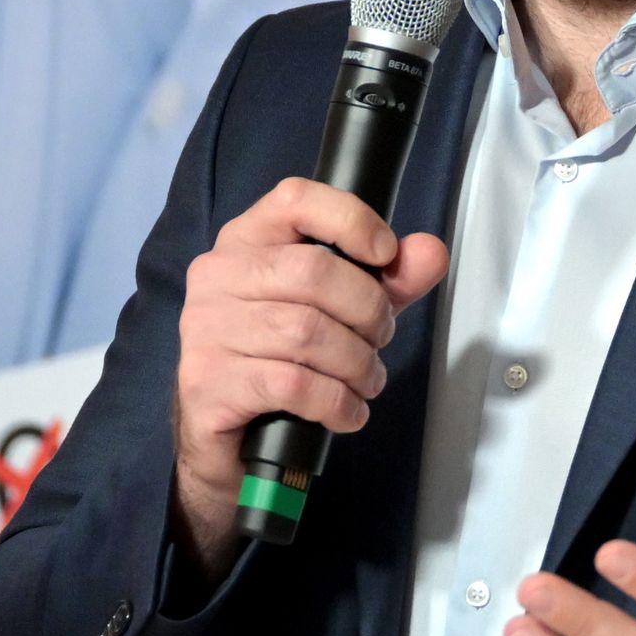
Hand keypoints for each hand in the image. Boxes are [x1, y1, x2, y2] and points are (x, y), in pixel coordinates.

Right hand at [169, 177, 450, 571]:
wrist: (224, 436)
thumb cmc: (280, 359)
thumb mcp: (342, 311)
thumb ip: (388, 280)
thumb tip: (430, 252)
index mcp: (246, 241)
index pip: (295, 198)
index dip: (351, 220)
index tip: (386, 254)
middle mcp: (217, 276)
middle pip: (314, 271)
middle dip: (368, 310)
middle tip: (380, 339)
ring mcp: (205, 329)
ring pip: (306, 332)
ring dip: (356, 363)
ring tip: (367, 380)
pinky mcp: (207, 383)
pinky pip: (292, 383)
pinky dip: (336, 401)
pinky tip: (347, 411)